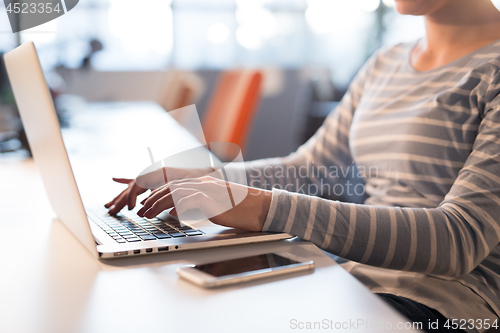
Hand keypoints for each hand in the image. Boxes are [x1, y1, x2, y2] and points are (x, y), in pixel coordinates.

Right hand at [105, 167, 211, 214]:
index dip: (133, 197)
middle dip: (121, 201)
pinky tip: (114, 179)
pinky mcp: (153, 178)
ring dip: (120, 197)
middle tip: (111, 212)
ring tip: (108, 206)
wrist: (203, 171)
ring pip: (131, 187)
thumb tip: (170, 212)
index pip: (138, 185)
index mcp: (157, 173)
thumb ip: (176, 198)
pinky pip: (136, 180)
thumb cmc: (196, 179)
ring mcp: (151, 176)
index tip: (133, 209)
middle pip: (131, 188)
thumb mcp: (186, 188)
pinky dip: (124, 180)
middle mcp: (152, 173)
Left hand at [137, 176, 271, 230]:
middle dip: (152, 199)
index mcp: (204, 183)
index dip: (157, 193)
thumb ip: (197, 204)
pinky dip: (176, 206)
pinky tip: (169, 214)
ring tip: (147, 214)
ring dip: (158, 204)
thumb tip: (179, 210)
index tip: (146, 203)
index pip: (174, 185)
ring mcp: (208, 190)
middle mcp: (204, 183)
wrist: (261, 209)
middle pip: (170, 187)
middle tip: (140, 210)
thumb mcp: (215, 205)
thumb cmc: (241, 210)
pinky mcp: (213, 200)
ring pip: (175, 192)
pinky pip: (189, 200)